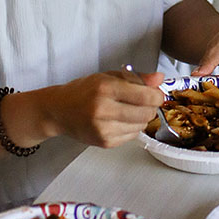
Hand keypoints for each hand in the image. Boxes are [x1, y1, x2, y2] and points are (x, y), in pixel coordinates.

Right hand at [47, 71, 163, 147]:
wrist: (59, 111)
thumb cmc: (83, 91)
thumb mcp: (107, 76)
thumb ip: (136, 78)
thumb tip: (159, 79)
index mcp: (105, 88)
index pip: (146, 96)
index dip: (157, 95)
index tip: (156, 93)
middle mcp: (103, 109)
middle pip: (147, 113)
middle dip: (150, 107)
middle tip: (143, 101)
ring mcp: (103, 128)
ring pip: (141, 126)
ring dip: (141, 118)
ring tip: (127, 110)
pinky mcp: (104, 142)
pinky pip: (132, 136)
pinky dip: (131, 127)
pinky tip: (119, 120)